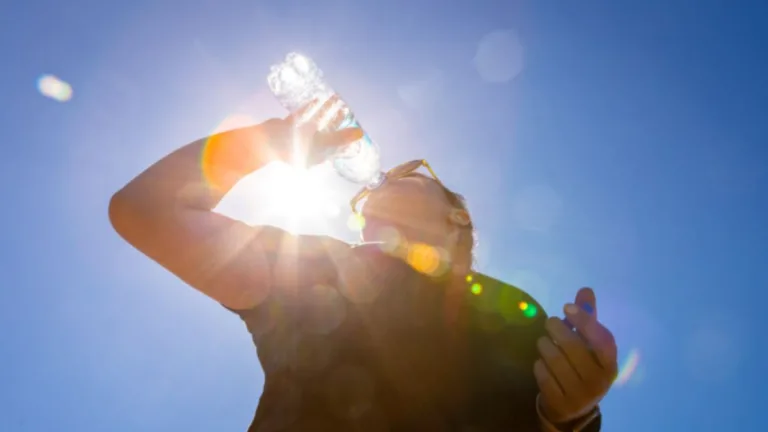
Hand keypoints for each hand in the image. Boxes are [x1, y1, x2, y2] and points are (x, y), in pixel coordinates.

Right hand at [263, 96, 362, 165]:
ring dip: (325, 110)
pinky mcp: (288, 126)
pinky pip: (301, 115)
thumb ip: (341, 138)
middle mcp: (308, 146)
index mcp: (318, 155)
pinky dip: (308, 107)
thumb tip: (361, 134)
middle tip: (347, 109)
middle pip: (327, 132)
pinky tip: (316, 98)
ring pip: (315, 121)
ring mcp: (297, 135)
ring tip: (336, 99)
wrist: (266, 143)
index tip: (355, 128)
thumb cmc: (295, 147)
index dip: (346, 139)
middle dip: (337, 121)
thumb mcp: (323, 144)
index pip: (336, 147)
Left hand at [533, 287, 617, 423]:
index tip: (566, 306)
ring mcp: (580, 395)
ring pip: (555, 360)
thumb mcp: (589, 345)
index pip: (602, 340)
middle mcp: (599, 381)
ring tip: (544, 342)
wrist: (573, 408)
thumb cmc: (582, 367)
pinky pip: (543, 375)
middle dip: (557, 330)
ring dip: (545, 345)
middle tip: (550, 322)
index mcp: (610, 364)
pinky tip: (542, 362)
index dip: (585, 321)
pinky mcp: (561, 403)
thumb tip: (586, 290)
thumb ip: (587, 318)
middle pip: (574, 348)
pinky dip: (539, 364)